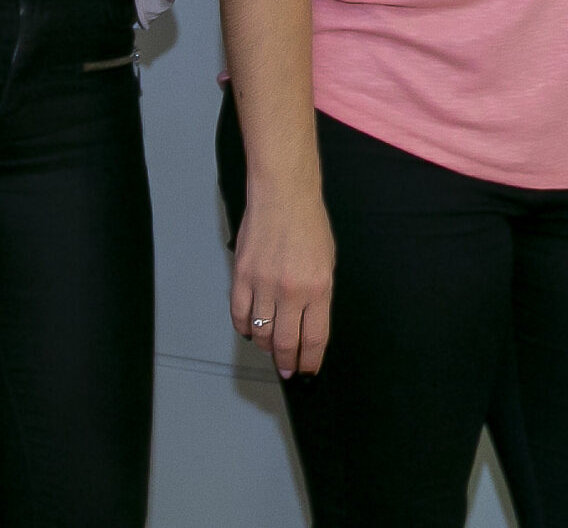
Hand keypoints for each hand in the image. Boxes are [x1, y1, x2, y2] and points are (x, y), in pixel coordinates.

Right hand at [230, 186, 336, 379]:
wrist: (284, 196)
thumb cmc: (310, 226)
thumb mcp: (327, 264)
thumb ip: (318, 297)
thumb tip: (307, 326)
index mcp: (318, 289)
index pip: (314, 338)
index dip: (310, 360)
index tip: (307, 370)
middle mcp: (290, 291)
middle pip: (285, 342)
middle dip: (287, 362)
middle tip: (287, 370)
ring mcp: (263, 285)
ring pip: (261, 333)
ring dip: (266, 347)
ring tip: (271, 349)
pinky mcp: (241, 277)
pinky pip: (240, 315)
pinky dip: (245, 329)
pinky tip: (252, 331)